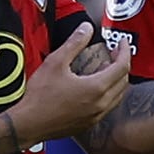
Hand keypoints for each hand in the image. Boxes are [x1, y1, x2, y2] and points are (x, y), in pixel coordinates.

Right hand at [14, 22, 129, 141]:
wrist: (28, 124)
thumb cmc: (40, 97)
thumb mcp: (56, 62)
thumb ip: (74, 43)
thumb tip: (86, 29)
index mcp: (96, 88)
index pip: (122, 66)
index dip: (125, 51)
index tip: (122, 43)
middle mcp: (100, 104)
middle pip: (123, 81)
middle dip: (122, 64)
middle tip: (114, 53)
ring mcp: (95, 116)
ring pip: (117, 96)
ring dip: (116, 80)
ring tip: (105, 68)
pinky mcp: (88, 124)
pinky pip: (107, 107)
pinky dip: (108, 93)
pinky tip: (94, 87)